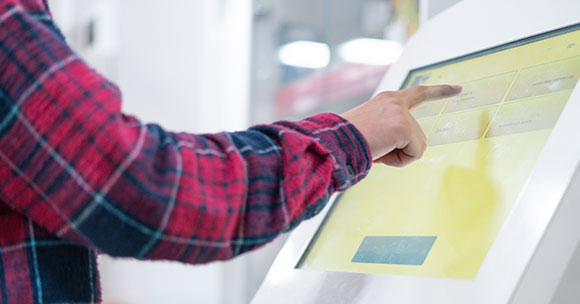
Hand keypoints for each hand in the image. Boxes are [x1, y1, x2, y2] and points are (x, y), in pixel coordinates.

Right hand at [341, 85, 460, 166]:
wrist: (333, 141)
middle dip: (399, 151)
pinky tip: (381, 153)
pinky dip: (399, 161)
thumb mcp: (370, 131)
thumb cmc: (345, 141)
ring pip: (417, 147)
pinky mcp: (403, 127)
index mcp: (387, 100)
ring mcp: (400, 114)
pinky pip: (415, 154)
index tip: (459, 88)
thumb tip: (404, 151)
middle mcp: (395, 102)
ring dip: (397, 156)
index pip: (418, 93)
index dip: (439, 91)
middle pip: (417, 137)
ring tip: (374, 150)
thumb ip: (389, 133)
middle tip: (374, 148)